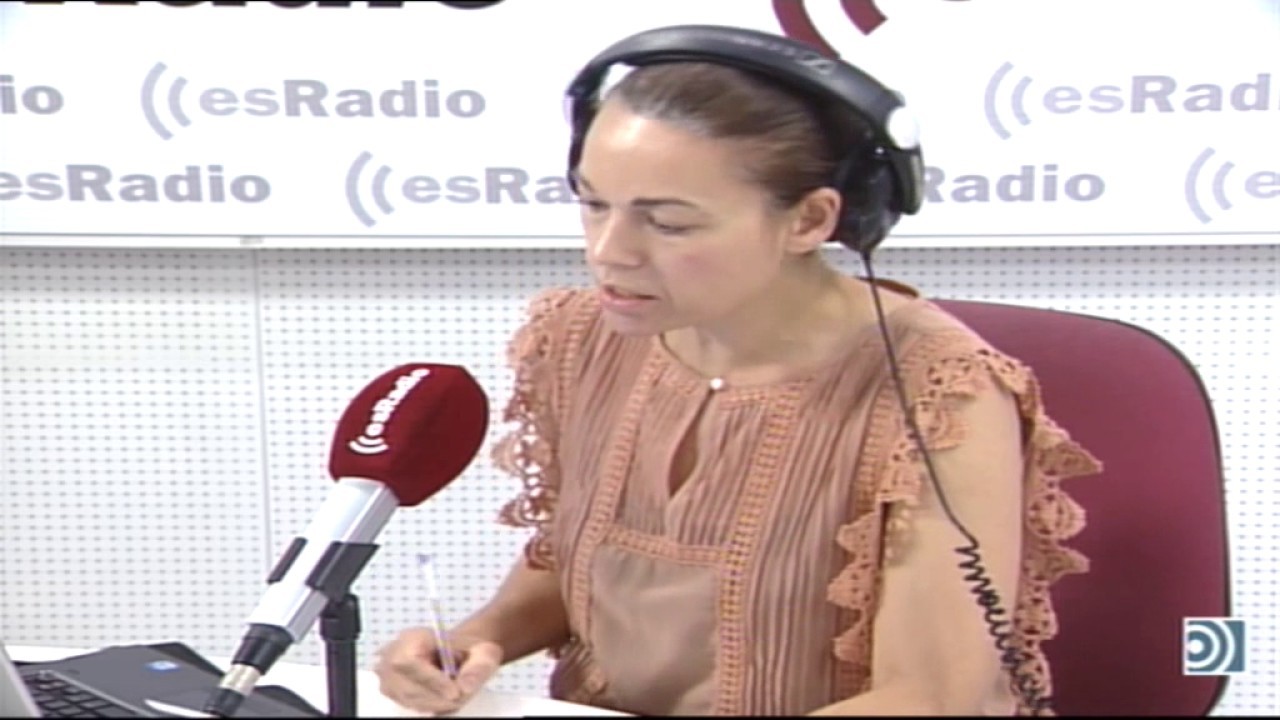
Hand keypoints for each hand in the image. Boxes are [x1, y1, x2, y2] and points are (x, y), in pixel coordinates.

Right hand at [374, 627, 503, 714]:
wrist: (457, 654)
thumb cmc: (468, 650)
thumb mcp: (482, 652)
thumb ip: (478, 666)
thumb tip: (466, 686)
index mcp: (413, 637)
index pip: (411, 662)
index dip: (432, 680)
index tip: (455, 693)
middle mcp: (393, 656)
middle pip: (408, 686)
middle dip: (437, 697)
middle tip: (461, 697)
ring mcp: (388, 675)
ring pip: (410, 700)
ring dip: (436, 703)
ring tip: (456, 693)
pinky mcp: (392, 692)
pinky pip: (411, 706)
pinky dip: (431, 706)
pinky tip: (445, 697)